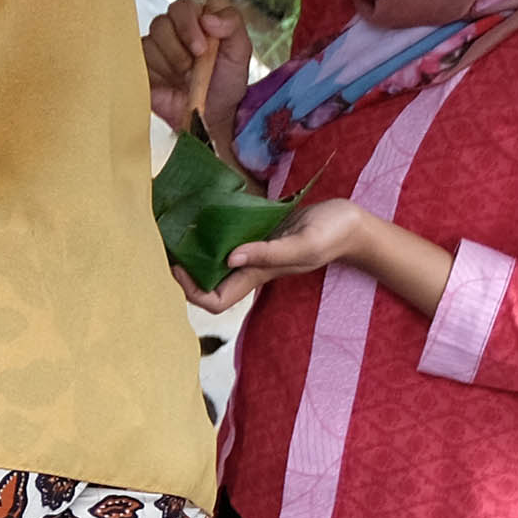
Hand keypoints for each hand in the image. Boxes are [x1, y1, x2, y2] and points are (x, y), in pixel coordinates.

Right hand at [139, 0, 252, 142]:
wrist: (212, 116)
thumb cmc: (226, 81)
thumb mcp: (240, 49)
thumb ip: (232, 23)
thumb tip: (207, 17)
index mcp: (196, 21)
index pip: (184, 6)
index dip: (190, 23)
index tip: (203, 48)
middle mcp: (172, 31)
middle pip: (163, 20)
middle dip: (179, 42)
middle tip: (193, 63)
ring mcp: (154, 50)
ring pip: (150, 40)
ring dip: (170, 60)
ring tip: (183, 77)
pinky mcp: (140, 69)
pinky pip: (135, 60)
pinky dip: (153, 71)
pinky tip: (167, 83)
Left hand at [183, 198, 379, 313]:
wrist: (350, 221)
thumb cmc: (331, 234)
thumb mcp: (303, 244)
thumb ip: (269, 253)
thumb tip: (230, 258)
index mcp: (258, 276)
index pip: (215, 301)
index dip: (191, 291)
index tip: (178, 266)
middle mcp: (250, 267)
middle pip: (206, 283)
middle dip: (184, 272)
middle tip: (166, 246)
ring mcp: (252, 251)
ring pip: (213, 261)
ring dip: (194, 251)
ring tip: (176, 230)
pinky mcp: (257, 233)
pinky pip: (226, 238)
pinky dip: (211, 232)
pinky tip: (201, 215)